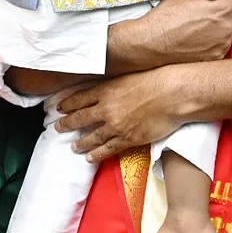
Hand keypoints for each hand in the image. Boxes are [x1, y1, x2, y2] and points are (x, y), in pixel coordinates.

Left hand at [57, 67, 187, 160]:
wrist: (173, 94)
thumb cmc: (157, 79)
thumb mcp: (129, 75)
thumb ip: (115, 83)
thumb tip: (107, 88)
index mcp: (107, 89)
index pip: (80, 98)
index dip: (68, 104)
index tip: (59, 108)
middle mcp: (107, 108)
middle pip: (81, 118)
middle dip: (67, 123)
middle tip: (58, 127)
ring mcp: (116, 125)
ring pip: (92, 136)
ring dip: (81, 142)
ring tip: (73, 147)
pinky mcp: (128, 138)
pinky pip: (108, 149)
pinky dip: (97, 154)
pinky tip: (89, 157)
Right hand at [127, 0, 231, 70]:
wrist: (153, 42)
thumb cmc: (167, 16)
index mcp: (222, 8)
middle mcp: (227, 27)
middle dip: (223, 10)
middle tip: (203, 11)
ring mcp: (222, 44)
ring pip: (227, 30)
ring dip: (217, 26)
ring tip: (196, 26)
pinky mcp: (216, 57)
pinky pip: (220, 45)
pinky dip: (212, 41)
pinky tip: (195, 39)